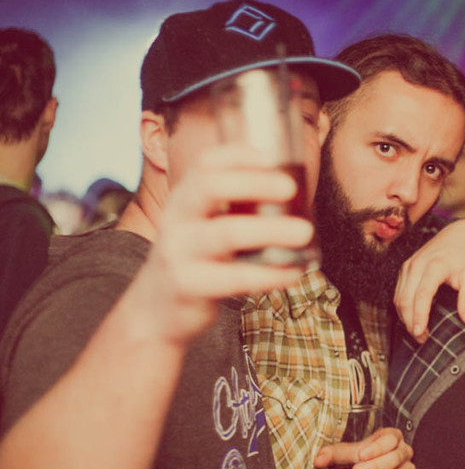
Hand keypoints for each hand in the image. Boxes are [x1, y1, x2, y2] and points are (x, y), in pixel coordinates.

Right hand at [137, 145, 312, 344]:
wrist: (155, 313)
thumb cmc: (195, 263)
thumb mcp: (203, 229)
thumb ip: (234, 212)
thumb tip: (294, 197)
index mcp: (184, 201)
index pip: (205, 165)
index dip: (238, 155)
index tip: (273, 158)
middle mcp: (176, 220)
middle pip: (211, 187)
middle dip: (254, 183)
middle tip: (291, 188)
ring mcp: (179, 252)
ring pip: (226, 232)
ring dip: (271, 229)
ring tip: (305, 232)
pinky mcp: (189, 286)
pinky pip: (234, 278)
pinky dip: (270, 274)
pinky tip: (294, 271)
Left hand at [314, 427, 415, 468]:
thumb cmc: (361, 457)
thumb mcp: (348, 452)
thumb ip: (334, 453)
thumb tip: (319, 459)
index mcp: (392, 437)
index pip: (391, 439)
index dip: (377, 447)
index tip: (361, 455)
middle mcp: (404, 452)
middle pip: (396, 458)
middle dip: (376, 466)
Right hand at [394, 218, 464, 342]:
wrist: (459, 235)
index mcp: (434, 266)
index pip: (422, 295)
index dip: (419, 316)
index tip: (420, 333)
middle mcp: (417, 264)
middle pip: (405, 299)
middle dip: (410, 322)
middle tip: (421, 339)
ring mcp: (408, 266)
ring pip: (398, 298)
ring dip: (405, 318)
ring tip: (418, 333)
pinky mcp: (405, 268)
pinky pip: (398, 292)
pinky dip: (402, 308)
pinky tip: (412, 319)